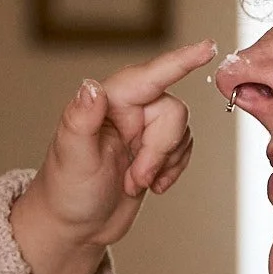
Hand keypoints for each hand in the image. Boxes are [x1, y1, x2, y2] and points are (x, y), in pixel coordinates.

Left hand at [9, 37, 214, 273]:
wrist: (75, 226)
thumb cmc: (65, 191)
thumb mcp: (71, 158)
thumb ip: (80, 120)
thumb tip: (90, 86)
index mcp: (108, 102)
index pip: (149, 76)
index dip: (179, 60)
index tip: (207, 47)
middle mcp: (128, 110)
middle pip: (173, 112)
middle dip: (159, 150)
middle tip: (134, 178)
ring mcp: (142, 130)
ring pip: (181, 132)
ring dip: (163, 163)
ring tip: (133, 183)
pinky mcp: (154, 151)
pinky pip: (183, 149)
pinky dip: (172, 170)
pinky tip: (150, 185)